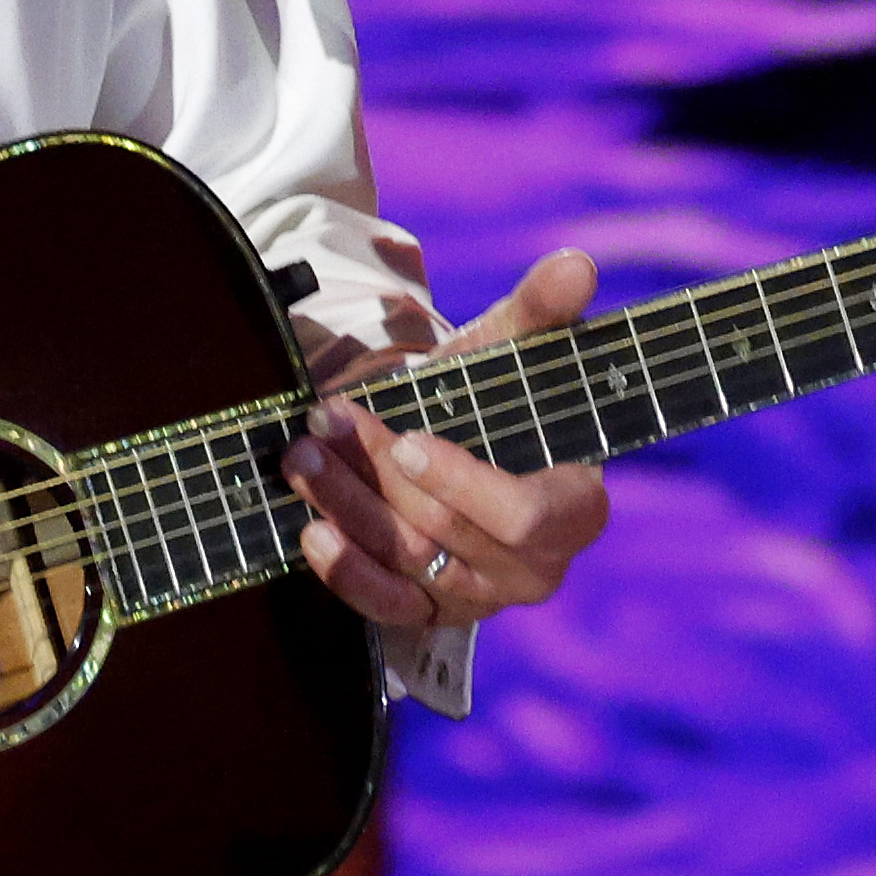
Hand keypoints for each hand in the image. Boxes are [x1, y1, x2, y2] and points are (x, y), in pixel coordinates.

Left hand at [285, 248, 611, 640]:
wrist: (450, 436)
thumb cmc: (492, 395)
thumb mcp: (511, 349)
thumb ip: (542, 311)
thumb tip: (574, 264)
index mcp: (574, 508)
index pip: (527, 518)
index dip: (465, 485)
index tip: (407, 441)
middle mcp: (533, 567)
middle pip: (448, 532)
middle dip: (378, 474)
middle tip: (324, 419)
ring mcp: (480, 594)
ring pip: (408, 562)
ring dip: (347, 506)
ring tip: (301, 455)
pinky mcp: (429, 612)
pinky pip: (385, 607)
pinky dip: (345, 573)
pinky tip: (310, 531)